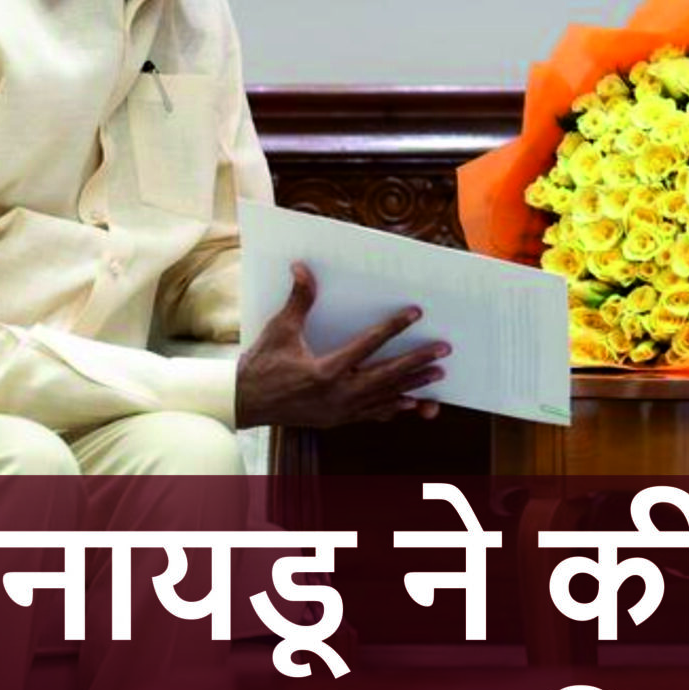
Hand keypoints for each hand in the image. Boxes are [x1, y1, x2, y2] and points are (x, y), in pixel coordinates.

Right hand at [236, 262, 449, 429]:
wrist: (244, 403)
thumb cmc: (261, 364)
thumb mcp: (280, 330)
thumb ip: (298, 301)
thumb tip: (302, 268)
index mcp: (324, 371)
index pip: (367, 345)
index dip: (393, 327)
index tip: (415, 313)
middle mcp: (337, 395)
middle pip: (387, 376)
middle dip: (417, 362)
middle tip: (444, 350)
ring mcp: (339, 411)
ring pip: (385, 398)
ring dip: (413, 386)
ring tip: (438, 375)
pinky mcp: (337, 420)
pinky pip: (373, 414)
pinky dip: (394, 408)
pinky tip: (413, 404)